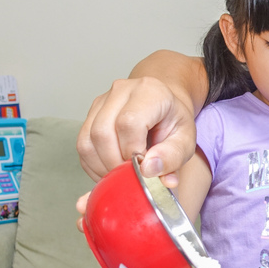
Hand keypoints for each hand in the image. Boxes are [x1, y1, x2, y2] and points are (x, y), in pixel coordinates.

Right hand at [77, 77, 196, 187]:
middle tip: (132, 176)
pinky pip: (83, 145)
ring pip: (87, 140)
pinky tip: (111, 170)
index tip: (143, 168)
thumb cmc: (174, 122)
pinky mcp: (91, 114)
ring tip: (122, 175)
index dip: (132, 152)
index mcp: (149, 92)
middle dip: (115, 163)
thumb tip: (148, 170)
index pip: (128, 123)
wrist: (164, 107)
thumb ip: (172, 156)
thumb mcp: (186, 140)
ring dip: (102, 166)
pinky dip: (94, 165)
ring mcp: (102, 101)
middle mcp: (121, 91)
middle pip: (102, 132)